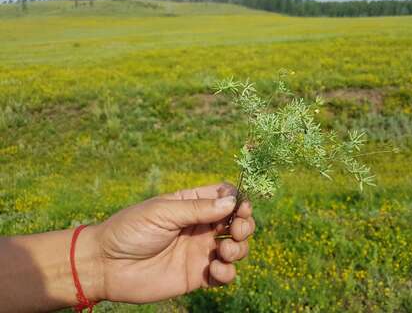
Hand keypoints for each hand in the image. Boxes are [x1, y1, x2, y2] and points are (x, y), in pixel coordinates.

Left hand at [87, 183, 254, 303]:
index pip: (226, 196)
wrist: (106, 265)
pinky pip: (225, 275)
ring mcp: (200, 251)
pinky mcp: (197, 275)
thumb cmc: (130, 230)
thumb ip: (198, 208)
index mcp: (192, 205)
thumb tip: (232, 201)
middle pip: (237, 221)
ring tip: (224, 252)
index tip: (240, 207)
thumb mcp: (163, 212)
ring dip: (240, 249)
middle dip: (245, 225)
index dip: (238, 200)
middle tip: (235, 231)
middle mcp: (200, 226)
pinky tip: (215, 270)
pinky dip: (228, 273)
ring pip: (237, 247)